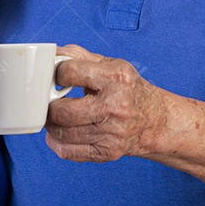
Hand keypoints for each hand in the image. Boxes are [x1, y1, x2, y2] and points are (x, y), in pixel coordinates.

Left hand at [44, 44, 168, 161]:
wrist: (155, 121)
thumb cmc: (130, 91)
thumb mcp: (111, 65)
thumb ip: (80, 57)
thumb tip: (53, 53)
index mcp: (116, 78)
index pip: (70, 73)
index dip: (56, 74)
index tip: (56, 77)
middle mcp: (115, 106)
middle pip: (62, 111)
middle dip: (49, 105)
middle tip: (49, 101)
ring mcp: (112, 133)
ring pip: (61, 133)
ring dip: (51, 124)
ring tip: (55, 116)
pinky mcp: (107, 152)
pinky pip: (68, 152)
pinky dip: (56, 143)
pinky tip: (59, 134)